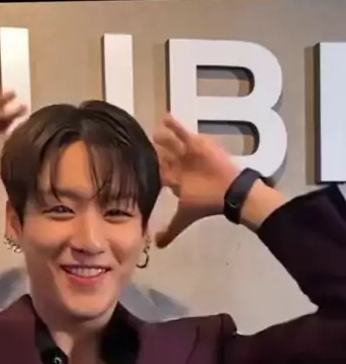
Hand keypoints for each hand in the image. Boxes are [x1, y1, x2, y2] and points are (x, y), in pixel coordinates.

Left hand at [153, 115, 240, 246]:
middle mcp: (179, 166)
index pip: (157, 173)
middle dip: (154, 151)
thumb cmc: (206, 202)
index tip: (134, 164)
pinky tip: (165, 117)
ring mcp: (187, 154)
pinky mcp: (197, 143)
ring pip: (171, 143)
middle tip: (142, 144)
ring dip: (162, 137)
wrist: (228, 191)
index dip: (148, 169)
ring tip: (154, 132)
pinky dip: (174, 125)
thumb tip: (156, 245)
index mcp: (175, 181)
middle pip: (163, 155)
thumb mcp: (184, 217)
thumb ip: (171, 229)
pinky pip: (183, 132)